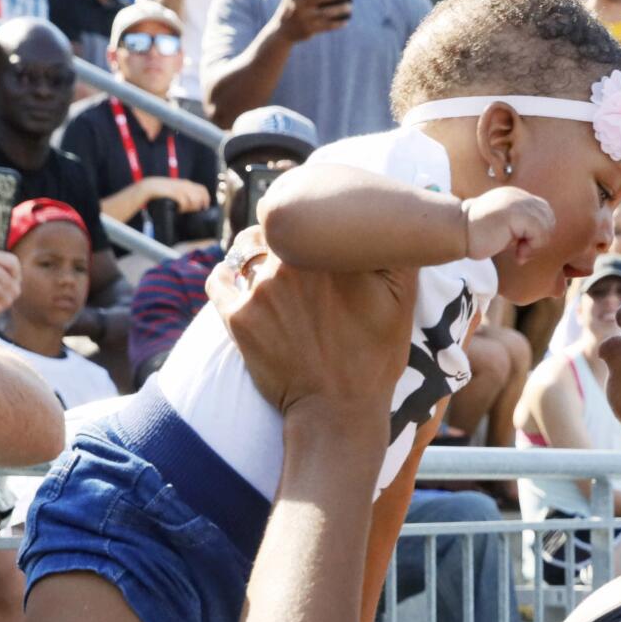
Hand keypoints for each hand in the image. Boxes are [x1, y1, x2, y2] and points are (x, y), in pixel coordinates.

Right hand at [140, 176, 214, 212]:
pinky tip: (177, 210)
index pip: (203, 190)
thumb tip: (196, 205)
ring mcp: (180, 188)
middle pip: (200, 196)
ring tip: (183, 210)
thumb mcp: (177, 190)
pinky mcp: (174, 193)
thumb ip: (186, 194)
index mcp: (187, 183)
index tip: (204, 208)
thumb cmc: (164, 191)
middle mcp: (185, 185)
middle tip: (191, 211)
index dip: (206, 199)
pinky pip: (184, 202)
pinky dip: (182, 208)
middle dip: (198, 206)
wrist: (149, 186)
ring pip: (194, 200)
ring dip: (190, 208)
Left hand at [211, 226, 415, 416]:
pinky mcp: (237, 316)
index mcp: (330, 253)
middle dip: (282, 235)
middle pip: (274, 227)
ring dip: (254, 255)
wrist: (337, 411)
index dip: (309, 216)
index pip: (308, 210)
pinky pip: (218, 279)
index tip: (315, 230)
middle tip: (293, 252)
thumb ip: (397, 252)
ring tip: (268, 271)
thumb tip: (394, 217)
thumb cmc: (373, 358)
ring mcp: (260, 289)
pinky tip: (237, 283)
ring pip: (245, 250)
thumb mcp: (402, 302)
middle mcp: (291, 263)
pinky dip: (225, 276)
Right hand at [271, 0, 352, 44]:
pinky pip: (326, 26)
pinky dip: (337, 23)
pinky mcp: (308, 30)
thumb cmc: (294, 9)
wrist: (282, 30)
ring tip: (349, 6)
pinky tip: (345, 21)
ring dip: (339, 9)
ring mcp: (303, 19)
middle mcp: (298, 6)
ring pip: (325, 13)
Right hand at [459, 187, 554, 262]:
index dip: (539, 231)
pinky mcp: (514, 214)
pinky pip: (538, 232)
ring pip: (546, 225)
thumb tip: (541, 238)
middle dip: (541, 238)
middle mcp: (518, 196)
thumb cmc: (477, 235)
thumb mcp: (505, 227)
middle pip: (549, 216)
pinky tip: (518, 254)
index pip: (544, 210)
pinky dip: (532, 247)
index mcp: (516, 196)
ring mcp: (517, 203)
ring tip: (519, 253)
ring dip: (535, 245)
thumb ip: (521, 226)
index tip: (523, 246)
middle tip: (523, 251)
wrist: (458, 232)